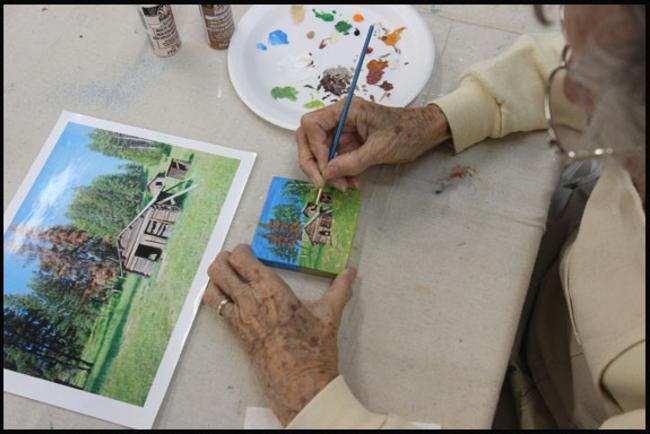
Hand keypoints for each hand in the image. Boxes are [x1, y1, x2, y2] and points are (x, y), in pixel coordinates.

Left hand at [203, 244, 356, 426]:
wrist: (301, 384)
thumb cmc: (313, 349)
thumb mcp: (329, 314)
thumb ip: (340, 289)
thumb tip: (351, 273)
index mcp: (271, 289)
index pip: (241, 258)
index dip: (242, 250)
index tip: (250, 251)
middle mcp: (250, 300)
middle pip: (220, 268)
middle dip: (223, 260)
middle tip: (234, 260)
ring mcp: (240, 317)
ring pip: (212, 287)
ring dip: (216, 278)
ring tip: (227, 277)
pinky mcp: (236, 333)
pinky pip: (216, 308)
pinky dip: (217, 298)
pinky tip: (228, 298)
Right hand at [297, 97, 450, 190]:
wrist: (426, 133)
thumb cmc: (407, 133)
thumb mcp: (379, 149)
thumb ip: (351, 162)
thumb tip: (326, 174)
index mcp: (346, 110)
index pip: (312, 125)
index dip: (313, 148)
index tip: (325, 168)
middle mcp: (340, 118)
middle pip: (309, 137)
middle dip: (313, 162)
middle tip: (322, 183)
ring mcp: (343, 131)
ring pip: (321, 152)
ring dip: (328, 172)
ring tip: (344, 186)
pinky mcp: (350, 143)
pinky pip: (335, 159)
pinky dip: (339, 173)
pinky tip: (350, 183)